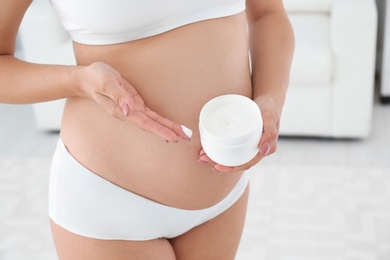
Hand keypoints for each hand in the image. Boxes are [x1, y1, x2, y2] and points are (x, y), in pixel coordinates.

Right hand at [77, 62, 191, 141]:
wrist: (87, 78)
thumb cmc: (95, 78)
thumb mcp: (105, 81)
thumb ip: (117, 94)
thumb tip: (128, 109)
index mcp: (120, 111)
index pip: (143, 123)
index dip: (158, 130)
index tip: (172, 136)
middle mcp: (128, 113)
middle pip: (151, 125)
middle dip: (168, 132)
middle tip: (185, 138)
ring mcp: (132, 110)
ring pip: (153, 121)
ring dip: (168, 128)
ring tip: (183, 134)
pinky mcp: (135, 104)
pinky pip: (151, 115)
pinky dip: (161, 121)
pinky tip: (170, 126)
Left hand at [198, 95, 279, 171]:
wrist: (268, 100)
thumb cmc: (269, 108)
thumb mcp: (270, 118)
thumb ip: (270, 133)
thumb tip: (263, 150)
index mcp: (263, 150)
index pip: (246, 164)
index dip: (231, 168)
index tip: (217, 167)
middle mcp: (255, 150)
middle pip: (236, 161)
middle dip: (218, 163)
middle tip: (203, 158)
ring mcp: (248, 144)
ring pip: (231, 155)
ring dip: (216, 156)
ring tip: (202, 154)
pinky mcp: (242, 138)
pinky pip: (230, 146)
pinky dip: (219, 147)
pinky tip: (208, 146)